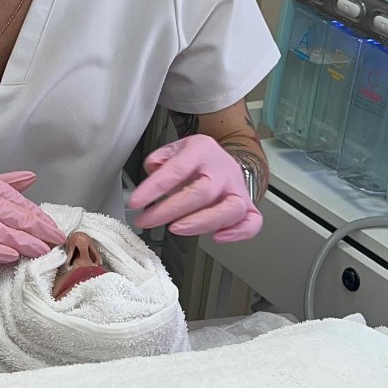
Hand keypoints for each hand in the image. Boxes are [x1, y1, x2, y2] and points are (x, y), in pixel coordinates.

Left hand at [128, 135, 261, 242]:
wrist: (224, 160)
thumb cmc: (197, 160)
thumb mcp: (175, 149)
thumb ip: (160, 159)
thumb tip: (152, 169)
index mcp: (202, 151)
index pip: (177, 169)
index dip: (155, 187)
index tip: (136, 201)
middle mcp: (223, 170)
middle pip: (203, 191)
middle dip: (172, 209)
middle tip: (148, 220)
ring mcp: (237, 190)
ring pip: (230, 208)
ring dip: (201, 223)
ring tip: (175, 229)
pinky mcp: (248, 208)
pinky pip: (251, 223)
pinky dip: (237, 233)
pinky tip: (217, 237)